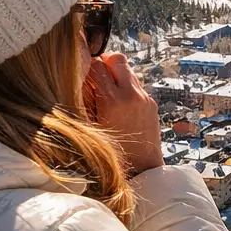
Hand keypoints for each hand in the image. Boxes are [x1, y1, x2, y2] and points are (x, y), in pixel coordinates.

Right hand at [86, 53, 163, 174]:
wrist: (141, 171)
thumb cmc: (110, 154)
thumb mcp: (89, 129)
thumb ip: (84, 102)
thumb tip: (78, 80)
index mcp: (113, 102)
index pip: (98, 65)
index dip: (87, 66)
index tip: (82, 74)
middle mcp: (132, 96)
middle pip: (118, 59)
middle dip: (105, 62)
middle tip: (96, 74)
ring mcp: (144, 98)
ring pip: (129, 70)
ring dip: (116, 74)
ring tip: (106, 91)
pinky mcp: (152, 104)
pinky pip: (137, 85)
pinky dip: (126, 87)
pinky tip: (118, 103)